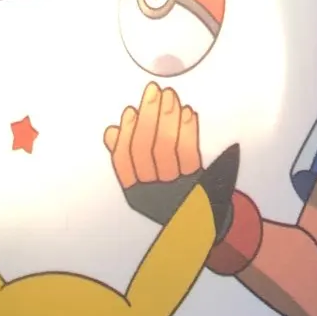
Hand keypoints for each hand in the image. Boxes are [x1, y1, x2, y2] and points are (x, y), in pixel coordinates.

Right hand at [104, 88, 240, 238]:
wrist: (204, 224)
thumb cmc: (170, 198)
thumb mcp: (144, 183)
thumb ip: (127, 158)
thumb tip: (112, 132)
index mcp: (136, 194)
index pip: (125, 160)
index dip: (126, 133)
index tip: (130, 111)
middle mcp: (154, 194)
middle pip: (146, 149)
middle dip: (148, 116)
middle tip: (152, 91)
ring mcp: (176, 190)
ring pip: (167, 148)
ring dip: (167, 118)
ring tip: (169, 96)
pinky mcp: (199, 184)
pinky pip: (190, 153)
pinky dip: (187, 130)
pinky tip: (186, 113)